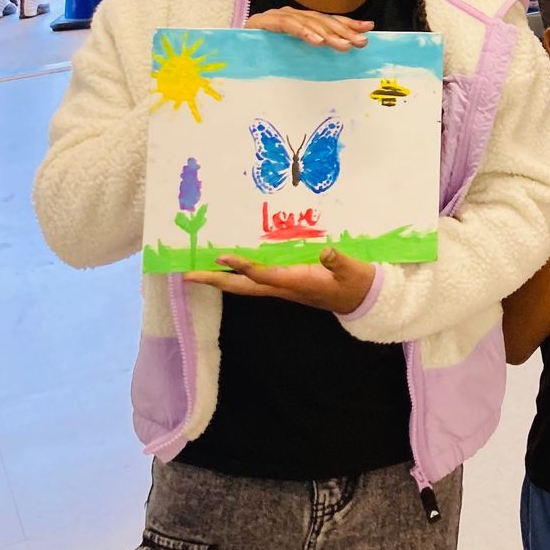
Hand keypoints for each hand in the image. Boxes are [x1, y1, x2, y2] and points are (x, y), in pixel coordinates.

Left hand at [183, 248, 374, 313]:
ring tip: (199, 271)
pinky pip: (255, 282)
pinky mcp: (286, 284)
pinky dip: (238, 275)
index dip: (242, 266)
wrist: (361, 299)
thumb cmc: (355, 282)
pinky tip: (229, 267)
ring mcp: (283, 288)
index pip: (264, 275)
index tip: (221, 256)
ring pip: (246, 286)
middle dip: (216, 281)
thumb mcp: (351, 270)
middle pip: (243, 287)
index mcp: (297, 282)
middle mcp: (284, 288)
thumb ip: (338, 261)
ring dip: (222, 280)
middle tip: (188, 275)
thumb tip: (326, 250)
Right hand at [245, 7, 372, 49]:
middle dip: (343, 31)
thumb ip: (316, 46)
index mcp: (299, 21)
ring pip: (307, 23)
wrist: (230, 56)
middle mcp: (290, 15)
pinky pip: (286, 26)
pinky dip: (302, 32)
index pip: (327, 21)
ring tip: (343, 46)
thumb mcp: (294, 55)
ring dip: (327, 34)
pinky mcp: (262, 22)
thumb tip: (345, 47)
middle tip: (361, 42)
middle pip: (321, 21)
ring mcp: (276, 17)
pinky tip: (315, 41)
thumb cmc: (263, 58)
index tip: (369, 29)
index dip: (348, 24)